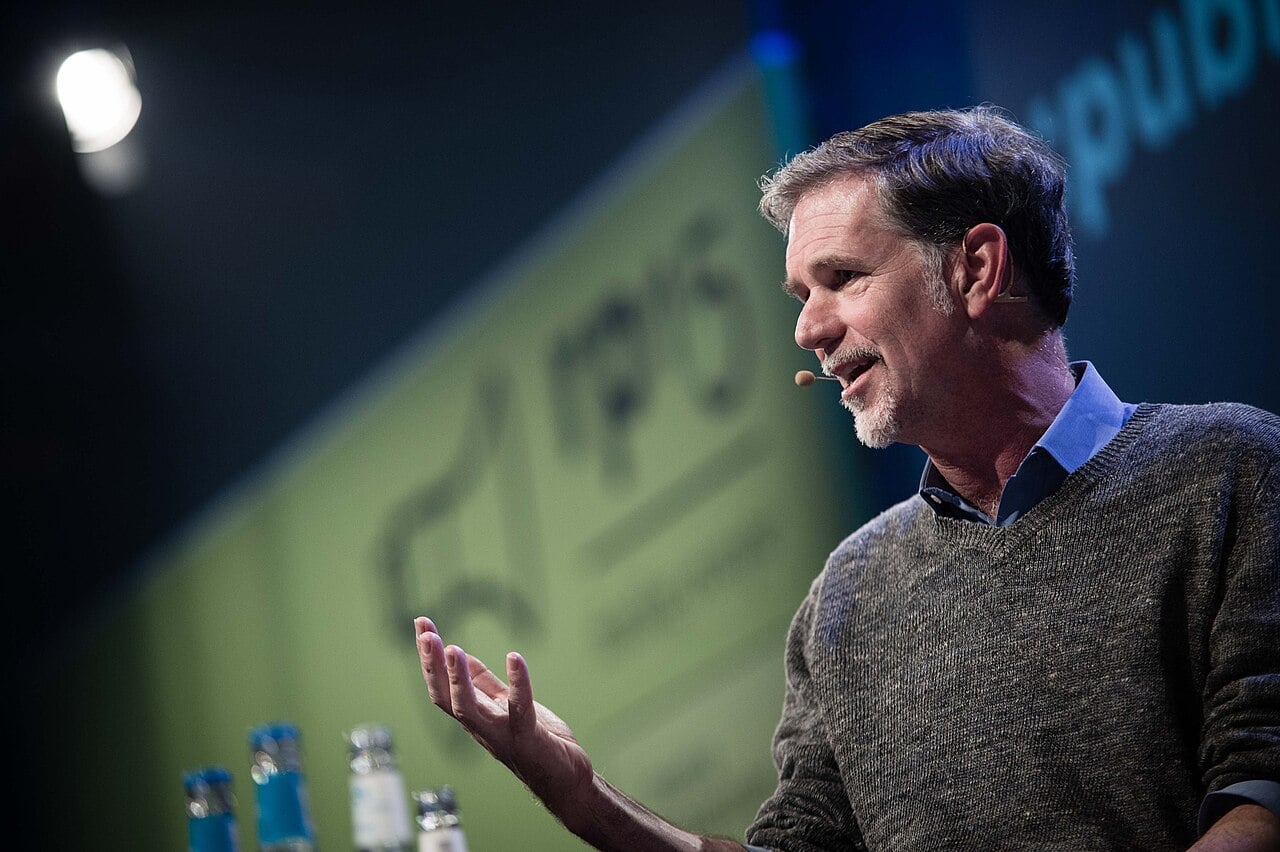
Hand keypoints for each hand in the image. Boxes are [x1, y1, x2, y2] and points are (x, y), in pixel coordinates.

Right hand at [414, 616, 594, 815]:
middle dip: (433, 666)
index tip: (421, 624)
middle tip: (425, 634)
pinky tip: (514, 658)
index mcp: (476, 716)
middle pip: (446, 698)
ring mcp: (502, 735)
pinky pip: (520, 709)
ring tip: (452, 649)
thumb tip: (459, 656)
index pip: (442, 687)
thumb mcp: (505, 705)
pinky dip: (517, 683)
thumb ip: (484, 684)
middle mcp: (482, 727)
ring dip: (458, 679)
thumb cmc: (535, 742)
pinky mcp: (529, 738)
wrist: (565, 780)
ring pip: (469, 709)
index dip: (429, 658)